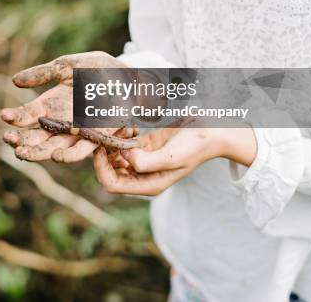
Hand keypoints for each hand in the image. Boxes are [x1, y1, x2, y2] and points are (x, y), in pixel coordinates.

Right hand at [0, 51, 130, 162]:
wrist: (126, 74)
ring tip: (22, 153)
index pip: (27, 115)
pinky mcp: (96, 136)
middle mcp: (60, 122)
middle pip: (35, 137)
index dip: (15, 117)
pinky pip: (81, 150)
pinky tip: (56, 156)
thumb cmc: (96, 68)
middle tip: (8, 140)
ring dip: (37, 153)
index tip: (4, 116)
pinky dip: (69, 155)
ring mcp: (77, 131)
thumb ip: (42, 74)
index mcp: (49, 104)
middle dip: (20, 140)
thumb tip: (14, 81)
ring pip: (53, 148)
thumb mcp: (66, 66)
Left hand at [94, 122, 256, 195]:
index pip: (113, 184)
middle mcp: (144, 175)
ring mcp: (144, 160)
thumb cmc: (194, 147)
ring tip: (124, 129)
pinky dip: (123, 135)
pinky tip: (132, 127)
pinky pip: (125, 144)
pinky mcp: (146, 146)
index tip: (100, 148)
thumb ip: (146, 162)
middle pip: (111, 170)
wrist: (210, 131)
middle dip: (105, 154)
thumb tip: (125, 158)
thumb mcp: (171, 157)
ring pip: (116, 156)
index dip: (101, 169)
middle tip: (109, 135)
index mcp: (148, 184)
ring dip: (114, 142)